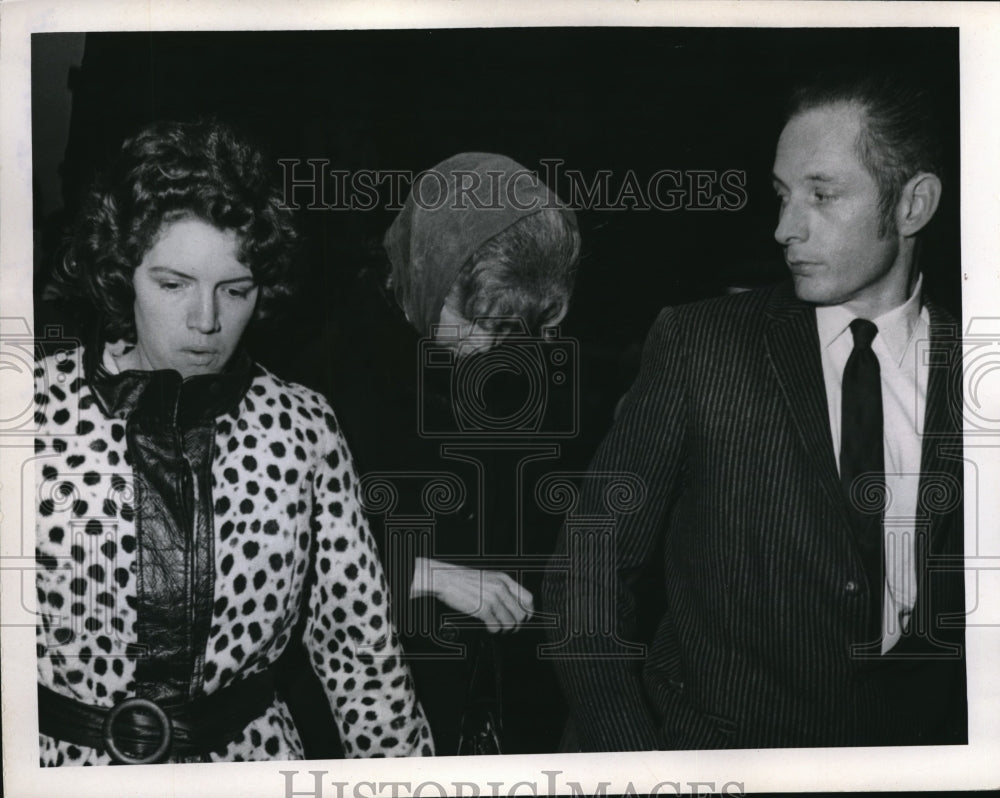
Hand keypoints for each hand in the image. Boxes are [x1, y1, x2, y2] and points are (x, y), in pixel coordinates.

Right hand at [410, 558, 533, 632]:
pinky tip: (489, 628)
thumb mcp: (487, 577)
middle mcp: (501, 588)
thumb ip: (501, 588)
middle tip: (509, 627)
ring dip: (505, 629)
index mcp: (504, 579)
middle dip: (516, 624)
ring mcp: (492, 599)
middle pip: (521, 614)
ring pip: (510, 623)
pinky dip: (493, 631)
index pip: (528, 599)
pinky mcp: (482, 609)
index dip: (528, 612)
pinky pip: (496, 627)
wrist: (445, 579)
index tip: (523, 618)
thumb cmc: (463, 579)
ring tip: (498, 628)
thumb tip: (512, 605)